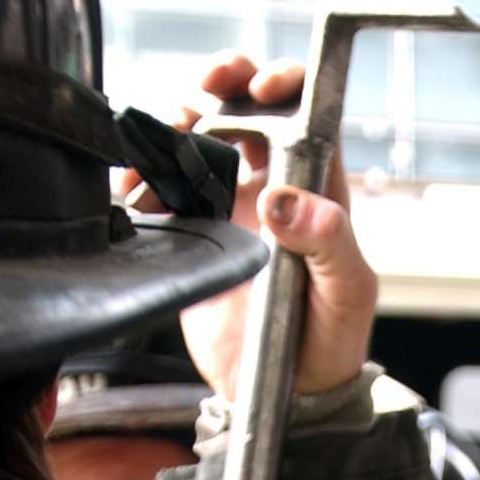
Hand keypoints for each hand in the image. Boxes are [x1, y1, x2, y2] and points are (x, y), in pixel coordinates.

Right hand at [120, 52, 377, 400]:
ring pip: (197, 138)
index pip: (303, 114)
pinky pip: (162, 187)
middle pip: (243, 110)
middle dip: (219, 86)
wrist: (284, 396)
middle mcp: (272, 187)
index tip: (259, 84)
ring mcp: (229, 208)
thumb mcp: (346, 295)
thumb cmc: (331, 344)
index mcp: (316, 190)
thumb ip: (328, 244)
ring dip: (173, 125)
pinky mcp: (193, 234)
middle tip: (199, 95)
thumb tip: (286, 201)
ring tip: (159, 144)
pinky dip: (141, 176)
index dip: (281, 84)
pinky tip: (134, 189)